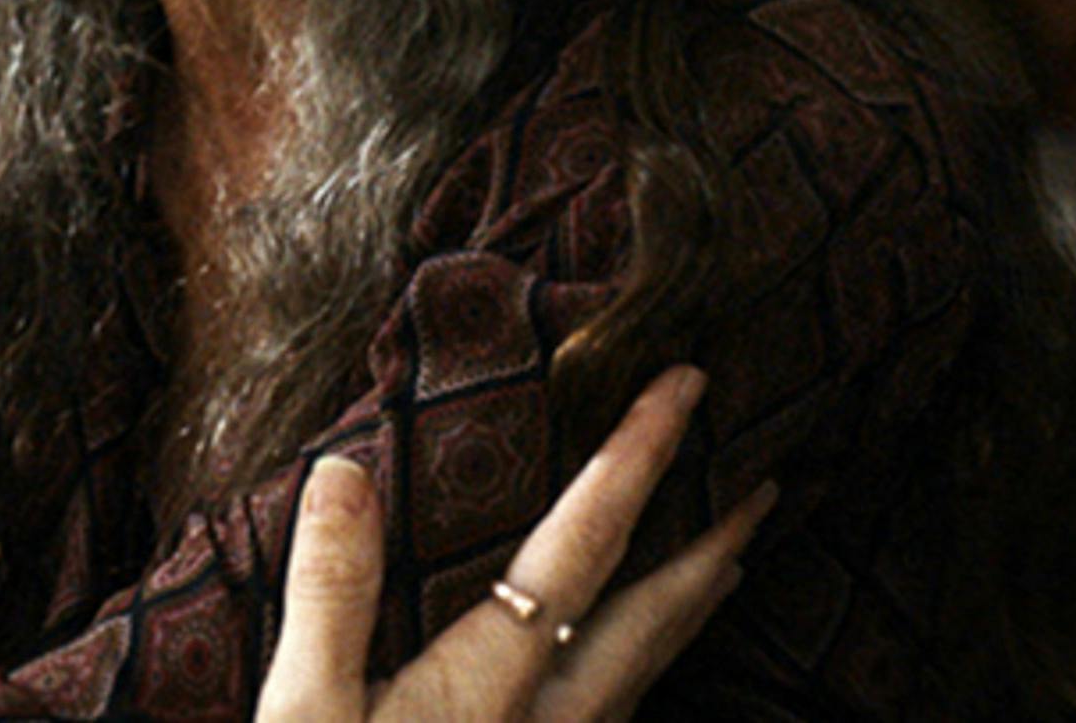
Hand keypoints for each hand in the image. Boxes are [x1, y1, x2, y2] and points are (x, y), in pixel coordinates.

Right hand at [259, 367, 776, 722]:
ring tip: (733, 561)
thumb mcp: (305, 713)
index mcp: (491, 682)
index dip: (636, 459)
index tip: (687, 386)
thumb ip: (331, 592)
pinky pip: (617, 715)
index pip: (580, 548)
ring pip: (646, 673)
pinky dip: (646, 670)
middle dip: (710, 542)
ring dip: (692, 607)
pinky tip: (636, 671)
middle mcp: (548, 722)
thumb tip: (346, 467)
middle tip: (771, 480)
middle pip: (652, 619)